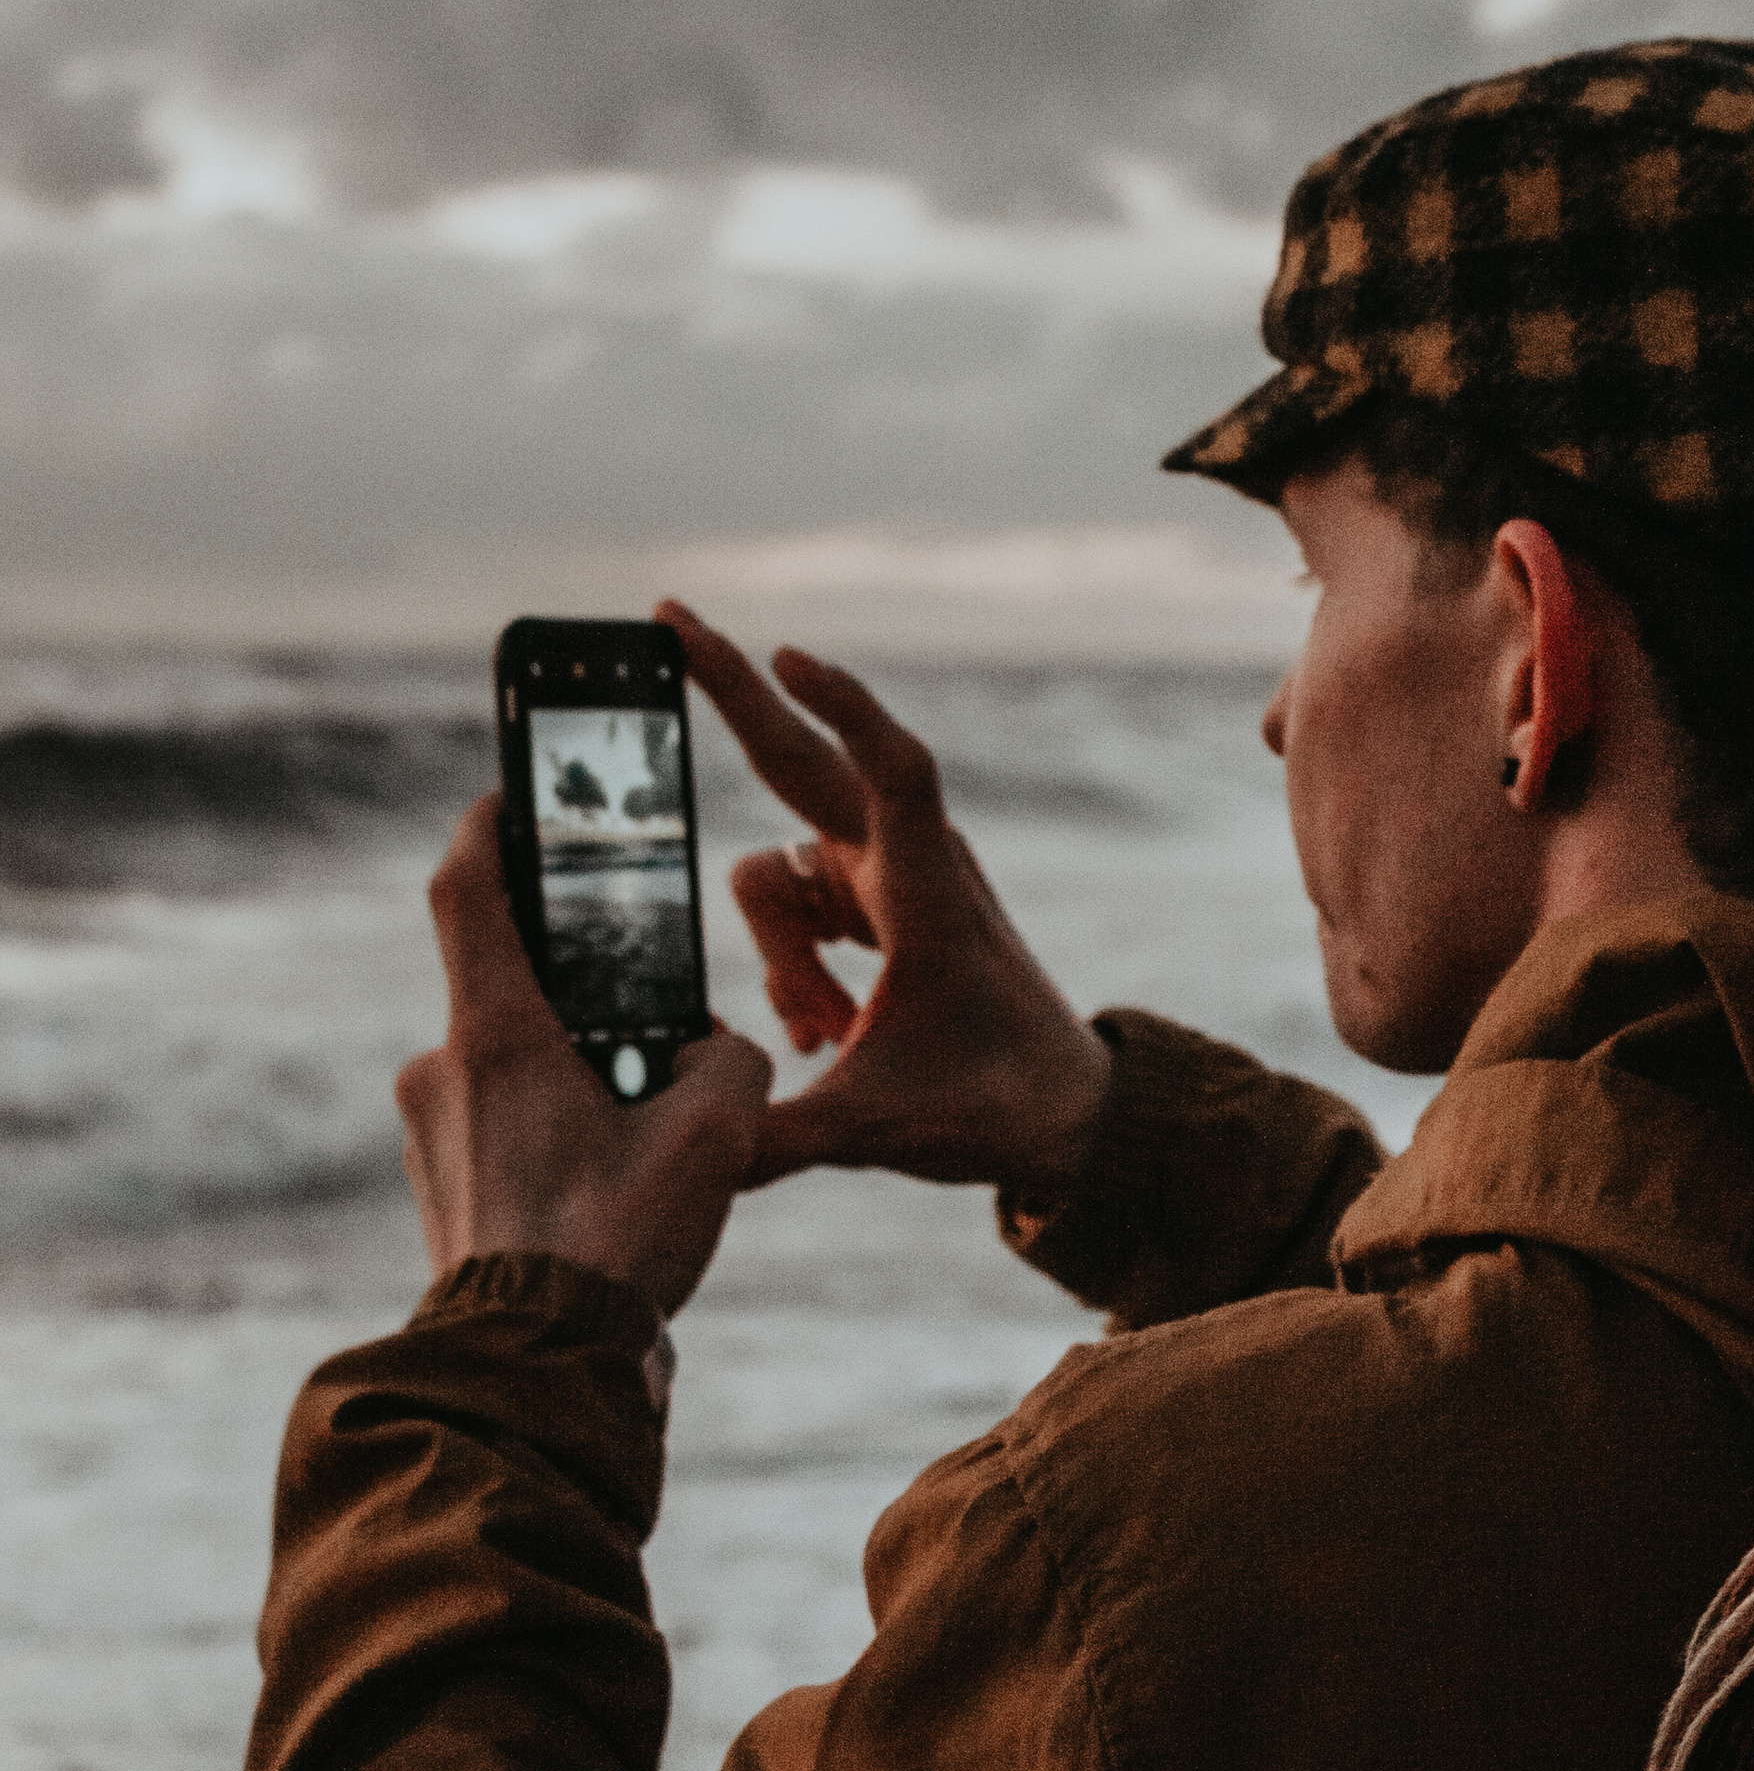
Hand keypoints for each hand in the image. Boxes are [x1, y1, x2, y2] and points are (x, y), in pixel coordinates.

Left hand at [397, 799, 772, 1317]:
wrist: (537, 1366)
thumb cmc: (618, 1243)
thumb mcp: (715, 1134)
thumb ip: (730, 1060)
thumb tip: (711, 1049)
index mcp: (496, 1034)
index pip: (467, 887)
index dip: (489, 824)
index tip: (510, 794)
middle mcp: (442, 1068)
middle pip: (507, 981)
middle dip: (578, 983)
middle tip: (644, 1001)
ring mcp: (428, 1129)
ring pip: (507, 1059)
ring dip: (570, 1065)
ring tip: (641, 1118)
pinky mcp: (437, 1181)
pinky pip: (495, 1119)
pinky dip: (548, 1121)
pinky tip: (608, 1175)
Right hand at [658, 600, 1111, 1197]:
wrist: (1066, 1115)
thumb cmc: (991, 1107)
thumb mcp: (874, 1129)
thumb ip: (771, 1138)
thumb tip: (689, 1153)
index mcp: (927, 895)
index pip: (893, 771)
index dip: (842, 707)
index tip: (783, 653)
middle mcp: (907, 866)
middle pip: (808, 759)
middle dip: (737, 690)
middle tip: (669, 617)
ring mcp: (889, 879)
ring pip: (782, 875)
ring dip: (780, 957)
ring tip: (823, 1037)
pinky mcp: (878, 904)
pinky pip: (799, 904)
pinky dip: (793, 963)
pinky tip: (821, 1029)